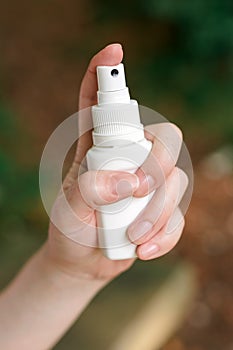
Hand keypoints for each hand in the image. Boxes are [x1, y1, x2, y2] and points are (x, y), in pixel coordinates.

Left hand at [46, 44, 186, 284]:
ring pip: (176, 181)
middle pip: (164, 137)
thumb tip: (129, 183)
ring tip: (131, 238)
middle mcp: (130, 159)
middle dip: (160, 163)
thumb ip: (88, 191)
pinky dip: (164, 236)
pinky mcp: (163, 210)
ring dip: (156, 214)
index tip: (111, 53)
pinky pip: (179, 216)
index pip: (101, 106)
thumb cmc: (70, 229)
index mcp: (98, 149)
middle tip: (140, 190)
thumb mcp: (67, 209)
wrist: (83, 261)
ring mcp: (150, 184)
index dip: (104, 75)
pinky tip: (142, 249)